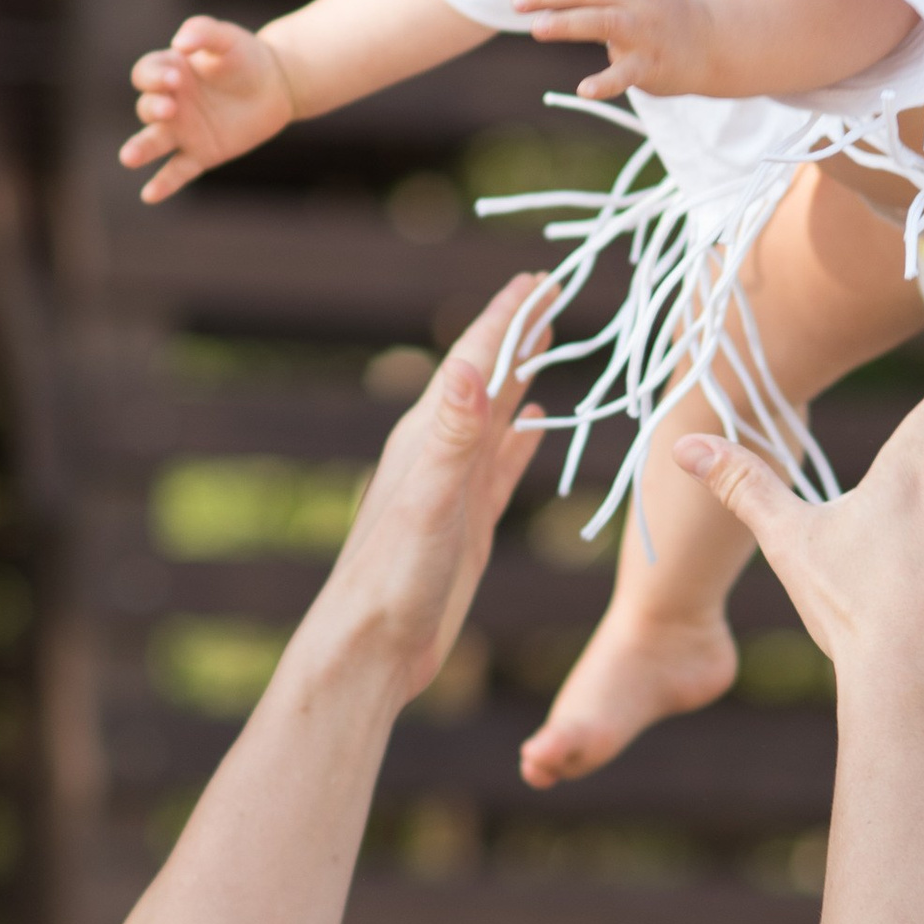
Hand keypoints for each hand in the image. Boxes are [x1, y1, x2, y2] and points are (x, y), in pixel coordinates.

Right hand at [121, 14, 294, 201]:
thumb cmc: (245, 57)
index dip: (155, 77)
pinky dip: (163, 184)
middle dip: (154, 108)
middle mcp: (170, 103)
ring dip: (140, 150)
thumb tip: (179, 44)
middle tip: (171, 107)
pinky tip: (149, 195)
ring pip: (153, 142)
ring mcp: (182, 132)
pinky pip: (177, 171)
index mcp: (169, 72)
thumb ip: (203, 32)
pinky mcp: (200, 155)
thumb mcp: (227, 38)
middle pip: (146, 108)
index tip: (176, 78)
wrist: (276, 85)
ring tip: (128, 158)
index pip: (146, 75)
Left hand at [313, 277, 551, 701]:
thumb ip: (453, 436)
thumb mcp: (429, 501)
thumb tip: (470, 367)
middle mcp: (439, 451)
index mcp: (428, 436)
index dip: (508, 316)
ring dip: (520, 374)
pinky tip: (536, 421)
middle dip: (517, 330)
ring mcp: (454, 485)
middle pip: (486, 374)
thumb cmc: (393, 577)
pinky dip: (520, 436)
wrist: (373, 646)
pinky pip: (499, 462)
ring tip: (547, 336)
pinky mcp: (467, 520)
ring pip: (495, 413)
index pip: (475, 359)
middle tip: (550, 286)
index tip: (540, 276)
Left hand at [513, 0, 711, 102]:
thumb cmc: (661, 13)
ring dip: (569, 23)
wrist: (711, 43)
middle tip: (517, 2)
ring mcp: (645, 32)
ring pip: (604, 22)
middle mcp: (638, 0)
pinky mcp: (650, 65)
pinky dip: (605, 83)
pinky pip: (626, 74)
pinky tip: (584, 89)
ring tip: (538, 29)